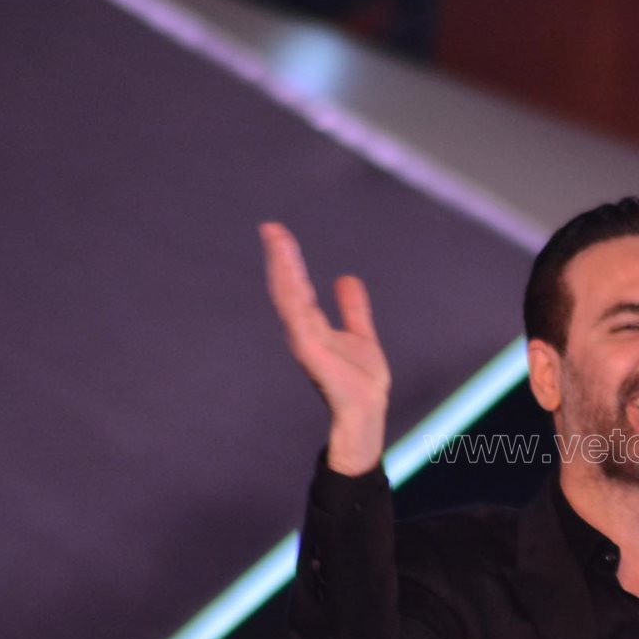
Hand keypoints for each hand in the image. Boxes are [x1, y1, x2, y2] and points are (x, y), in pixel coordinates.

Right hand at [261, 222, 389, 474]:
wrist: (368, 412)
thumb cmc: (361, 382)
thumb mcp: (360, 335)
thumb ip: (352, 309)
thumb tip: (345, 278)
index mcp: (313, 325)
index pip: (297, 285)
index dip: (288, 259)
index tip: (276, 231)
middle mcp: (303, 330)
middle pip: (288, 286)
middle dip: (280, 257)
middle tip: (270, 226)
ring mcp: (304, 340)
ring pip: (289, 296)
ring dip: (283, 268)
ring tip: (276, 239)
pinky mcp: (309, 351)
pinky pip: (297, 316)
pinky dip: (291, 293)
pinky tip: (288, 272)